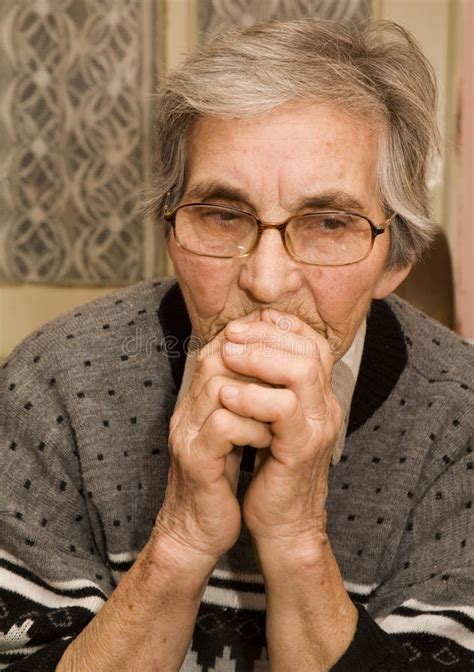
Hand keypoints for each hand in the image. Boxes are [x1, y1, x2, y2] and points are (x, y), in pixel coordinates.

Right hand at [154, 311, 271, 566]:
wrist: (198, 530)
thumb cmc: (222, 480)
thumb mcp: (235, 432)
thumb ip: (246, 401)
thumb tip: (279, 370)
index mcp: (197, 401)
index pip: (220, 348)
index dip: (256, 345)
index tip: (288, 357)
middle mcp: (187, 410)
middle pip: (219, 358)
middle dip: (263, 366)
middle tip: (292, 383)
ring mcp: (187, 433)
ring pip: (221, 386)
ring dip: (262, 396)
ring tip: (282, 414)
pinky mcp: (195, 460)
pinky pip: (224, 426)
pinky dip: (254, 428)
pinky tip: (269, 440)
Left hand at [220, 309, 342, 550]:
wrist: (284, 523)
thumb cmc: (273, 470)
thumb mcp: (272, 422)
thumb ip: (269, 388)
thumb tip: (246, 347)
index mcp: (319, 397)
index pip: (313, 343)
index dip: (281, 325)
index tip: (247, 322)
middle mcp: (326, 406)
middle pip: (309, 349)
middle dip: (267, 333)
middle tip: (232, 334)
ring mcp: (318, 426)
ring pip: (302, 371)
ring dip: (260, 357)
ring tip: (226, 354)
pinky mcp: (302, 449)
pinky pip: (284, 409)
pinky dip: (253, 396)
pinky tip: (227, 394)